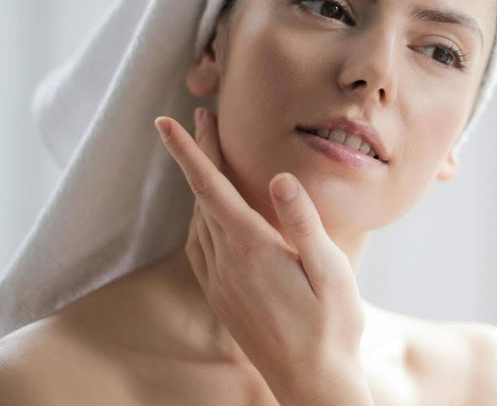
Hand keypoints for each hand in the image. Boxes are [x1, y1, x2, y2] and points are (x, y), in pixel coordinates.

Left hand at [155, 109, 372, 405]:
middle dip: (198, 154)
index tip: (165, 122)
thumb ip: (304, 223)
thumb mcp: (331, 272)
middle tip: (200, 117)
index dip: (189, 151)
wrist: (312, 384)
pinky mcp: (221, 298)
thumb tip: (282, 177)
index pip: (211, 188)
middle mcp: (226, 263)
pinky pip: (199, 247)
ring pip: (197, 221)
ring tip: (208, 157)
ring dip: (199, 185)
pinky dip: (200, 217)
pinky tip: (211, 214)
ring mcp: (219, 283)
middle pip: (201, 197)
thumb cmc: (332, 327)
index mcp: (253, 249)